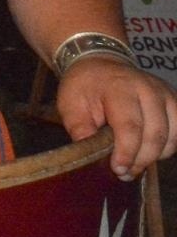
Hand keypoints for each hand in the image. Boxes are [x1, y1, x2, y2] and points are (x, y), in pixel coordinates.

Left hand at [56, 57, 176, 179]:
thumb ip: (80, 128)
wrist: (101, 64)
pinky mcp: (175, 102)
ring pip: (171, 136)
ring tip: (133, 164)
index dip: (126, 152)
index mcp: (119, 87)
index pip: (130, 126)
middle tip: (124, 173)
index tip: (118, 169)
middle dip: (140, 159)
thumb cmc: (84, 87)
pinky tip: (147, 151)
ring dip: (154, 156)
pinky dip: (166, 148)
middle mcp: (148, 89)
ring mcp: (166, 94)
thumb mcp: (69, 104)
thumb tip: (91, 155)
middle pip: (155, 134)